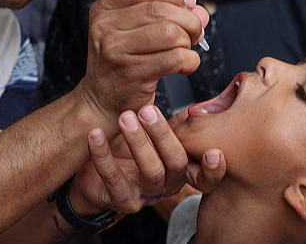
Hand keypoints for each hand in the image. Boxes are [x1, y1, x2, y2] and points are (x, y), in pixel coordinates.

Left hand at [69, 106, 224, 215]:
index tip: (213, 152)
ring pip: (150, 172)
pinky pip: (113, 178)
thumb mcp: (155, 138)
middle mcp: (167, 185)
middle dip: (163, 135)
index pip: (204, 177)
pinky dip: (103, 154)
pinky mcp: (120, 200)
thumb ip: (177, 125)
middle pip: (176, 164)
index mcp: (179, 170)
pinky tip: (96, 134)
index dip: (213, 170)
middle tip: (147, 110)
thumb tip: (196, 106)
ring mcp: (145, 196)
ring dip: (138, 142)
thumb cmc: (127, 152)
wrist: (92, 177)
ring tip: (125, 118)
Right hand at [77, 0, 209, 123]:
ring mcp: (116, 50)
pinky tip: (185, 66)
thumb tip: (199, 11)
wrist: (102, 102)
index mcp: (103, 11)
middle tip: (196, 33)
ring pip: (170, 33)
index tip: (190, 2)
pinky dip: (190, 61)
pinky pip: (175, 58)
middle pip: (160, 10)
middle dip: (188, 20)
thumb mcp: (135, 33)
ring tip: (185, 50)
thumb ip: (166, 15)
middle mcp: (104, 27)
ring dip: (188, 42)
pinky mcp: (132, 73)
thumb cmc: (123, 65)